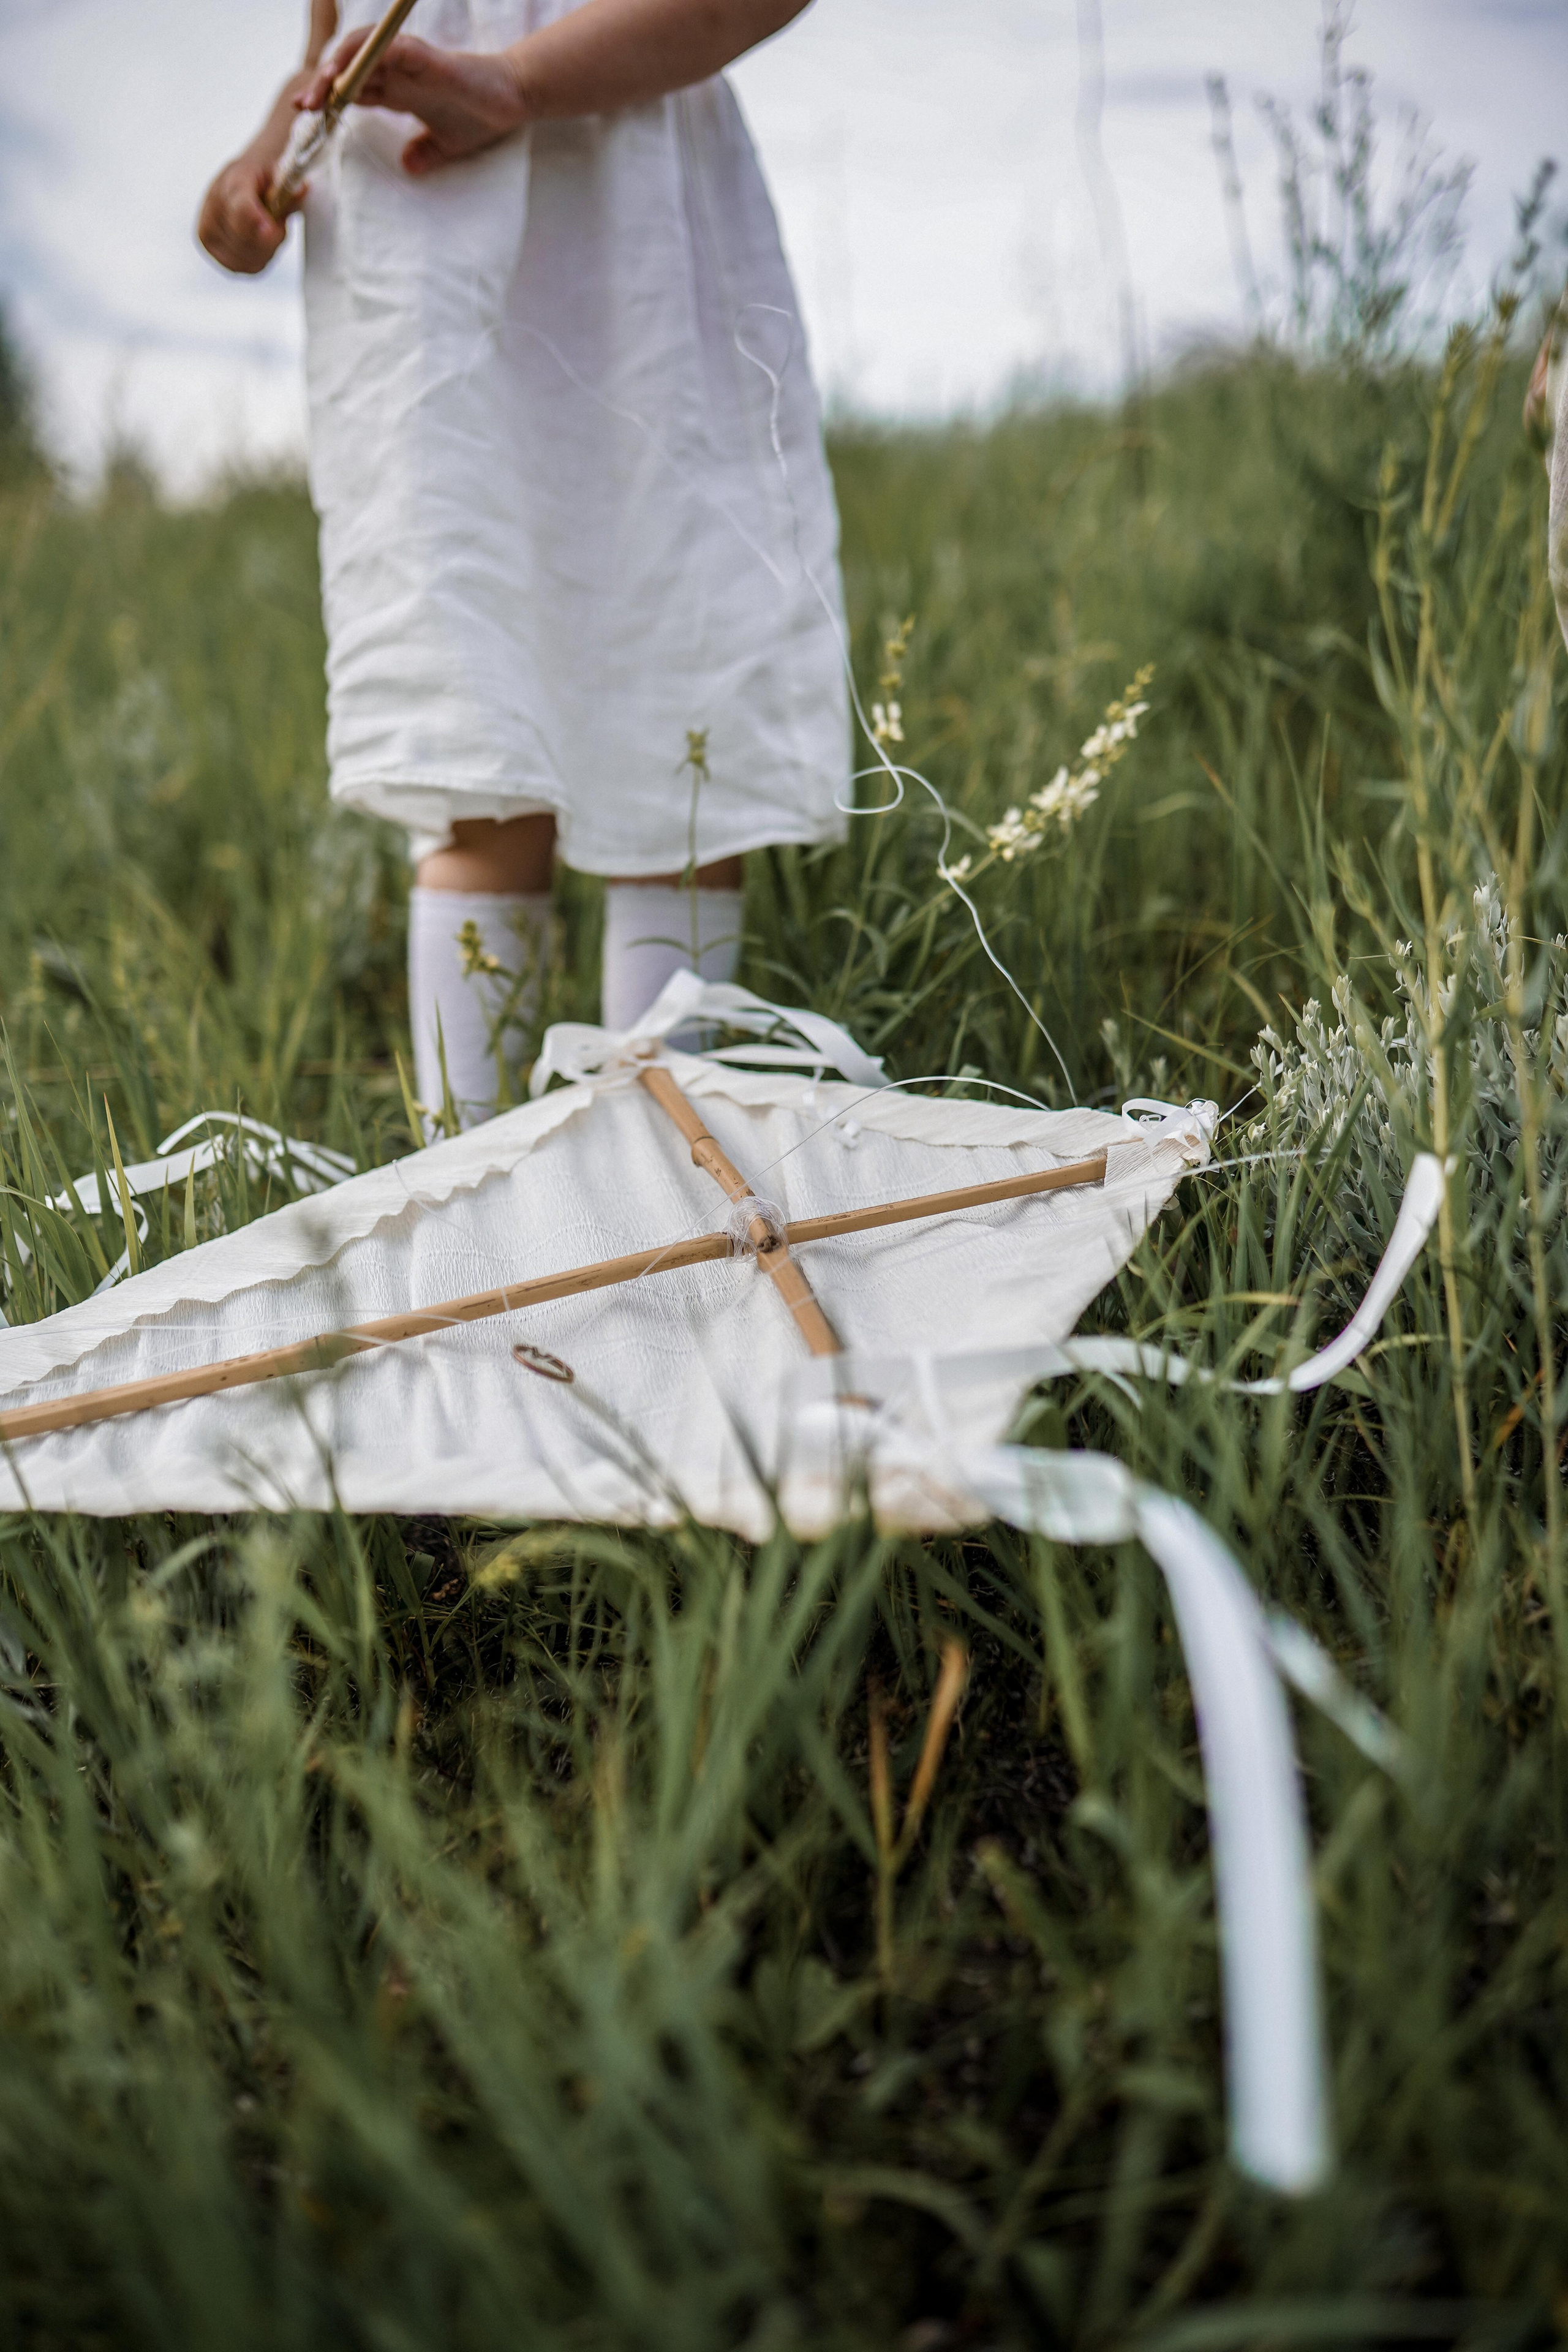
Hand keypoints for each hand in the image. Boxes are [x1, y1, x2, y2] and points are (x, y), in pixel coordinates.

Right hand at [198, 151, 297, 274]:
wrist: (242, 178)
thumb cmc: (263, 177)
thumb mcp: (280, 173)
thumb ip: (288, 187)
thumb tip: (302, 189)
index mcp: (233, 181)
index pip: (241, 208)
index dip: (256, 221)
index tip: (270, 229)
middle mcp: (214, 205)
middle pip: (247, 241)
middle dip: (272, 237)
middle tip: (277, 221)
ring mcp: (208, 229)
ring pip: (248, 259)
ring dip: (266, 250)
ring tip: (266, 229)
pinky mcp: (210, 248)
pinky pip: (244, 267)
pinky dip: (258, 259)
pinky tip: (258, 242)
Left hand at [299, 32, 526, 175]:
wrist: (511, 100)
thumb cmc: (480, 116)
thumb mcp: (445, 144)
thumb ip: (425, 153)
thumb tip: (409, 167)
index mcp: (397, 89)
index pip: (353, 89)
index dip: (328, 99)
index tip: (308, 117)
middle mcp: (397, 70)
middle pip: (349, 69)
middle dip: (323, 85)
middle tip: (303, 106)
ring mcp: (408, 60)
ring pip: (362, 52)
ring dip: (338, 67)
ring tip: (321, 87)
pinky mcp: (424, 55)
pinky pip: (389, 48)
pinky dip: (369, 56)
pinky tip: (353, 72)